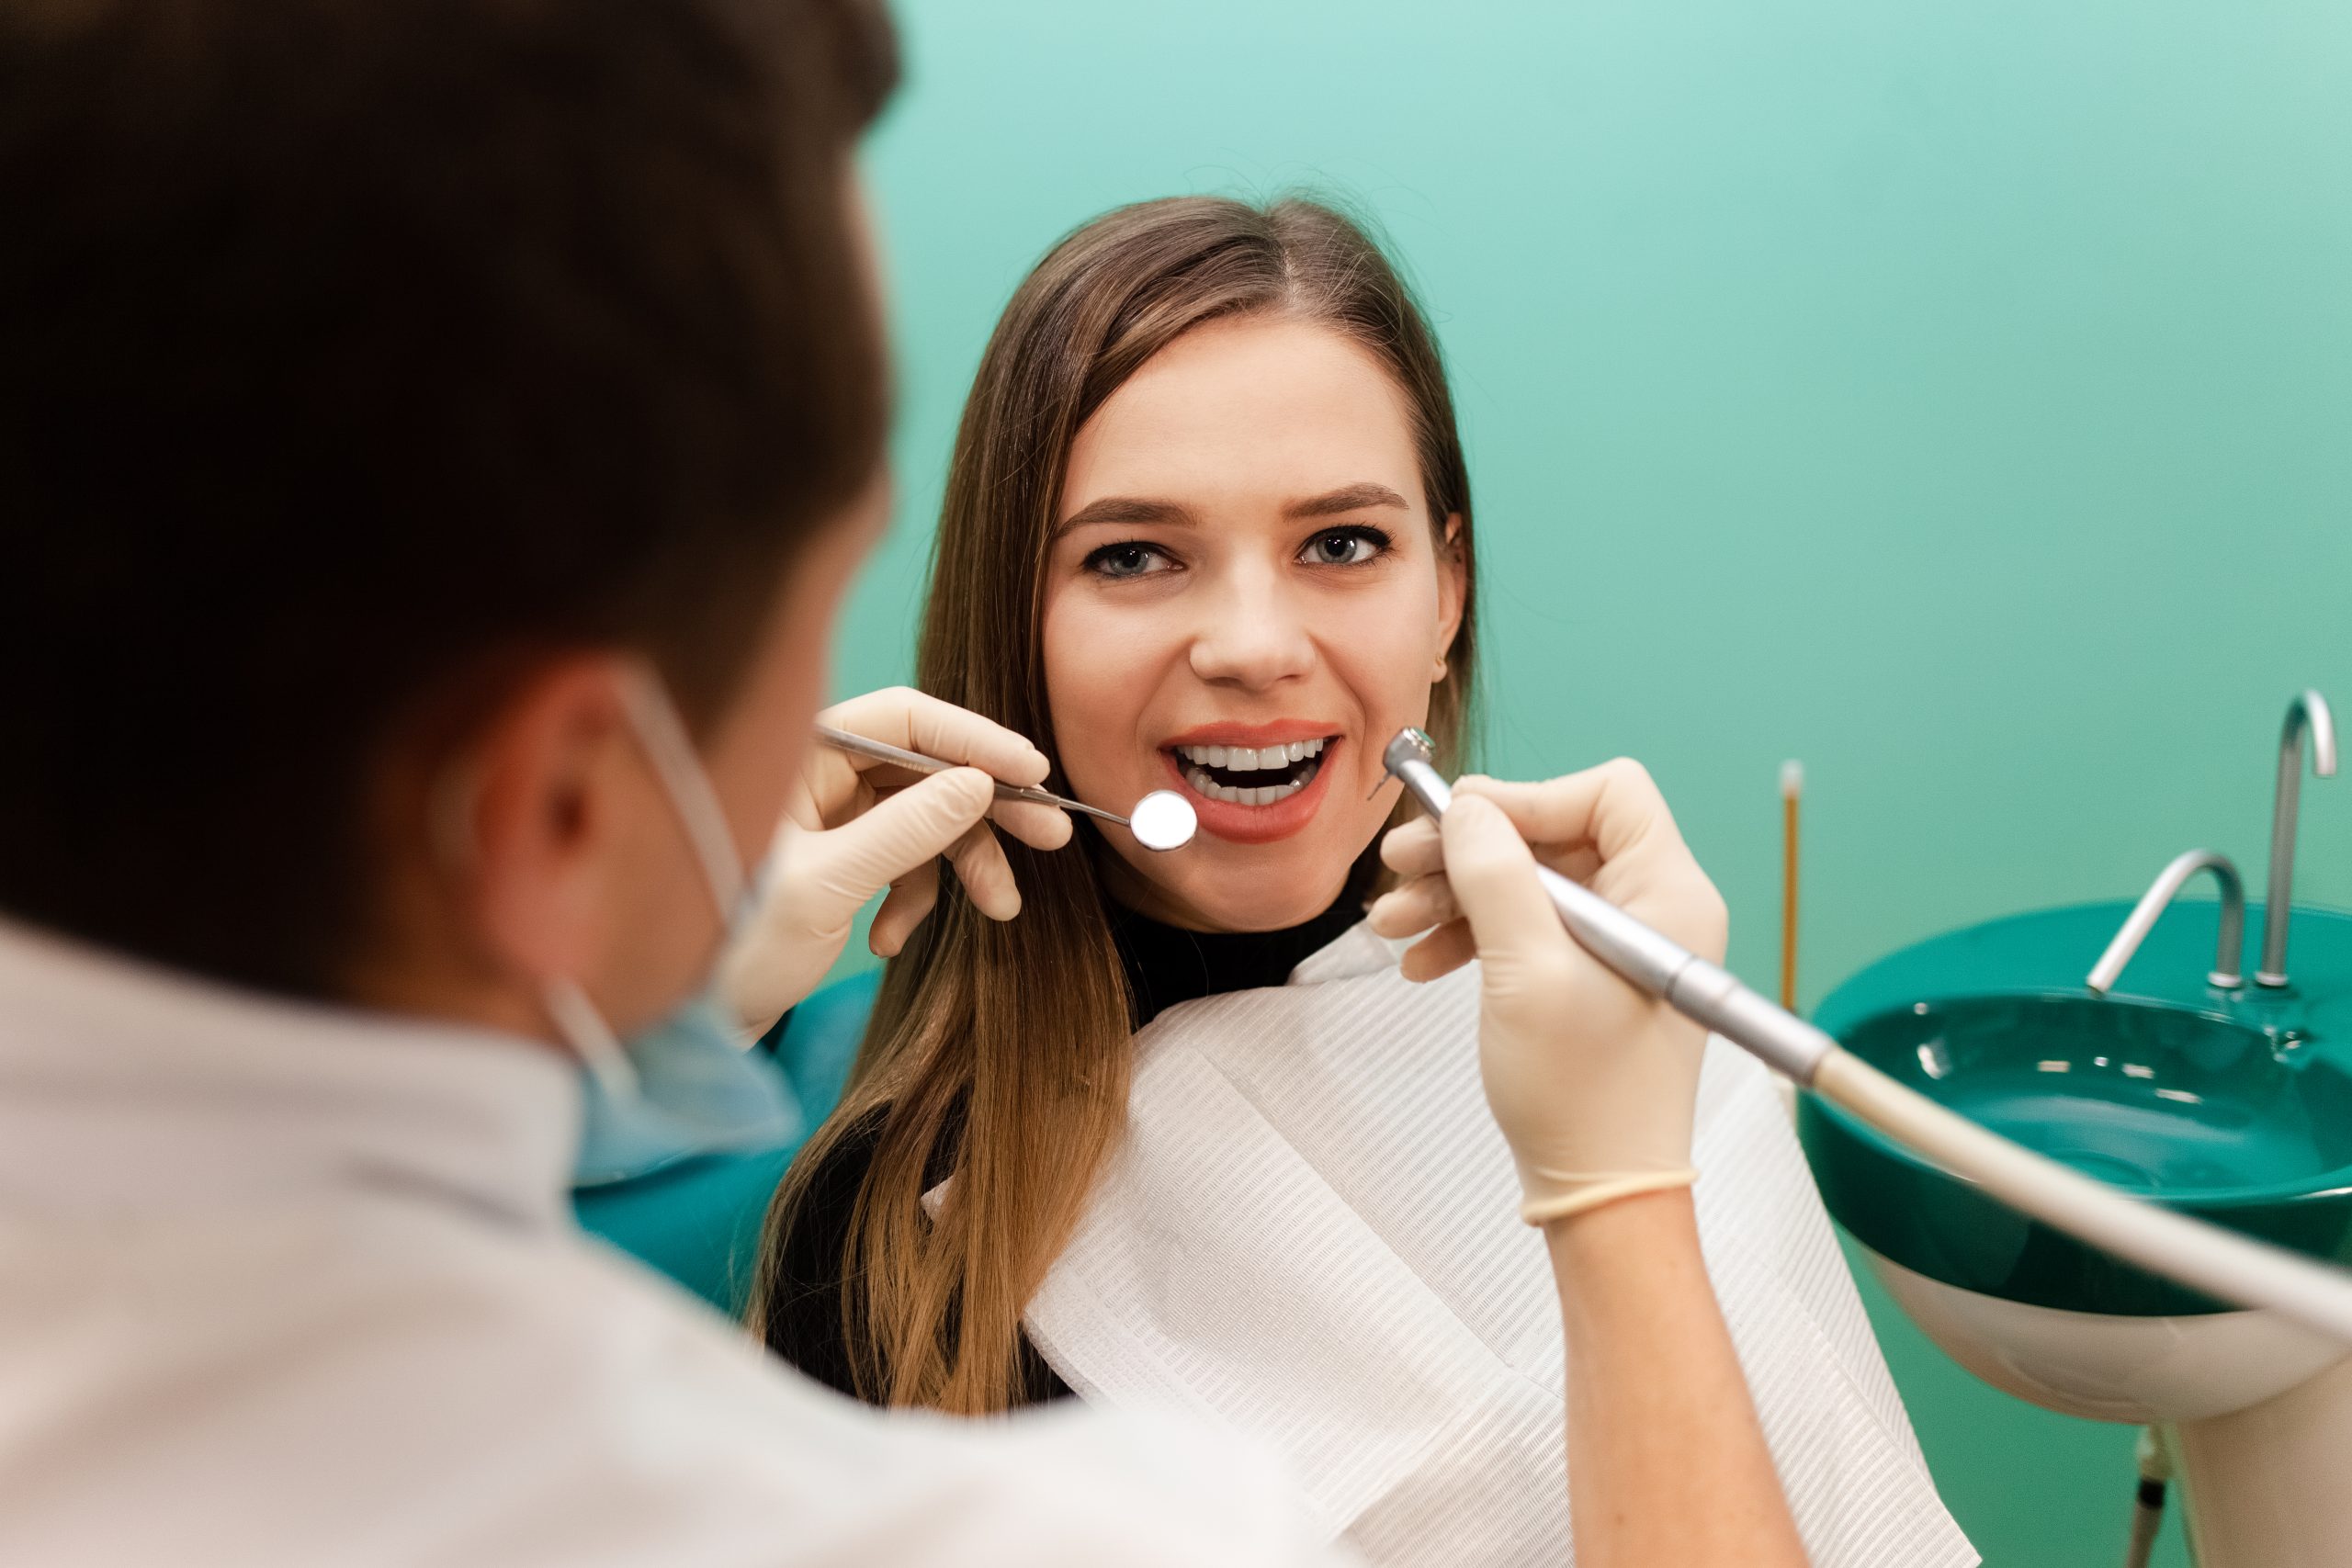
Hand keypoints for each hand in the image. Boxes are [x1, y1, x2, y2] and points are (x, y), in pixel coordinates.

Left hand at [717, 687, 1072, 1032]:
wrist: (681, 1027)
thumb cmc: (728, 947)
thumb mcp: (824, 887)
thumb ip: (904, 831)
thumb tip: (978, 784)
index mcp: (798, 755)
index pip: (904, 718)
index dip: (975, 739)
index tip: (1033, 773)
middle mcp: (813, 775)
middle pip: (925, 767)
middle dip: (987, 808)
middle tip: (1050, 837)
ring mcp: (827, 822)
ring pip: (925, 821)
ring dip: (962, 866)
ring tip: (998, 910)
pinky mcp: (836, 867)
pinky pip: (903, 864)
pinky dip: (912, 900)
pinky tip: (889, 943)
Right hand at [1366, 764, 1727, 1225]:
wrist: (1600, 1192)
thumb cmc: (1583, 1094)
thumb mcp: (1525, 972)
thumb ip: (1495, 875)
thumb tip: (1468, 808)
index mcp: (1669, 894)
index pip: (1607, 794)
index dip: (1528, 798)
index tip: (1459, 823)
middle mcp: (1655, 908)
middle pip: (1556, 835)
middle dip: (1471, 851)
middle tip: (1399, 867)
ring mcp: (1622, 944)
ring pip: (1531, 882)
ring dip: (1456, 895)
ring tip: (1391, 924)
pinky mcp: (1591, 977)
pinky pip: (1528, 927)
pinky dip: (1473, 935)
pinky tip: (1422, 962)